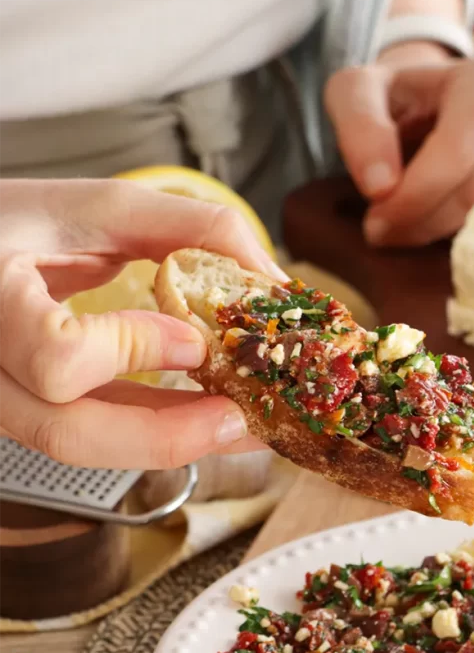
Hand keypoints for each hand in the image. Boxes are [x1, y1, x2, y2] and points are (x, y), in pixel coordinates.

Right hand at [0, 178, 281, 468]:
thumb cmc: (15, 221)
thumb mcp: (98, 207)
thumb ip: (189, 227)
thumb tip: (269, 274)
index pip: (58, 355)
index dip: (133, 352)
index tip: (194, 339)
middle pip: (65, 432)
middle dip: (167, 435)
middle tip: (239, 418)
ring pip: (78, 445)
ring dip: (169, 441)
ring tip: (239, 424)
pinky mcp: (25, 412)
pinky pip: (90, 433)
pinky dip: (149, 430)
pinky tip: (201, 418)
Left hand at [324, 38, 473, 246]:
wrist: (431, 101)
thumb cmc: (397, 97)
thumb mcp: (358, 94)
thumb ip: (359, 129)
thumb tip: (380, 187)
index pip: (457, 152)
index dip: (414, 194)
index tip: (374, 220)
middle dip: (422, 219)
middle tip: (380, 230)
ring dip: (435, 231)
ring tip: (399, 224)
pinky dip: (456, 233)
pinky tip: (429, 219)